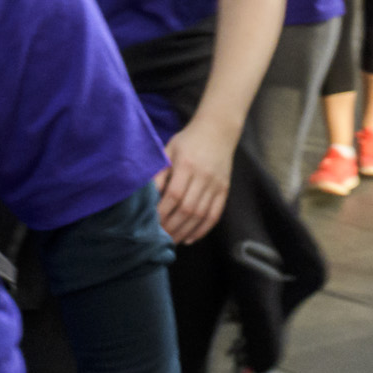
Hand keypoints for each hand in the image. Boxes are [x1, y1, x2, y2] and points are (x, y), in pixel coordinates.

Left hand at [158, 128, 229, 242]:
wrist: (218, 131)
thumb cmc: (188, 141)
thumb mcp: (169, 150)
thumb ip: (159, 172)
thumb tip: (148, 197)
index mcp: (187, 165)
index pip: (173, 195)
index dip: (162, 212)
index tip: (150, 223)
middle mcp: (203, 176)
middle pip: (187, 209)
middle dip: (172, 226)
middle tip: (158, 238)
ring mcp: (216, 184)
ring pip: (201, 215)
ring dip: (185, 231)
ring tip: (171, 241)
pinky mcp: (224, 190)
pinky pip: (215, 214)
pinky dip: (202, 229)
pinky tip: (190, 238)